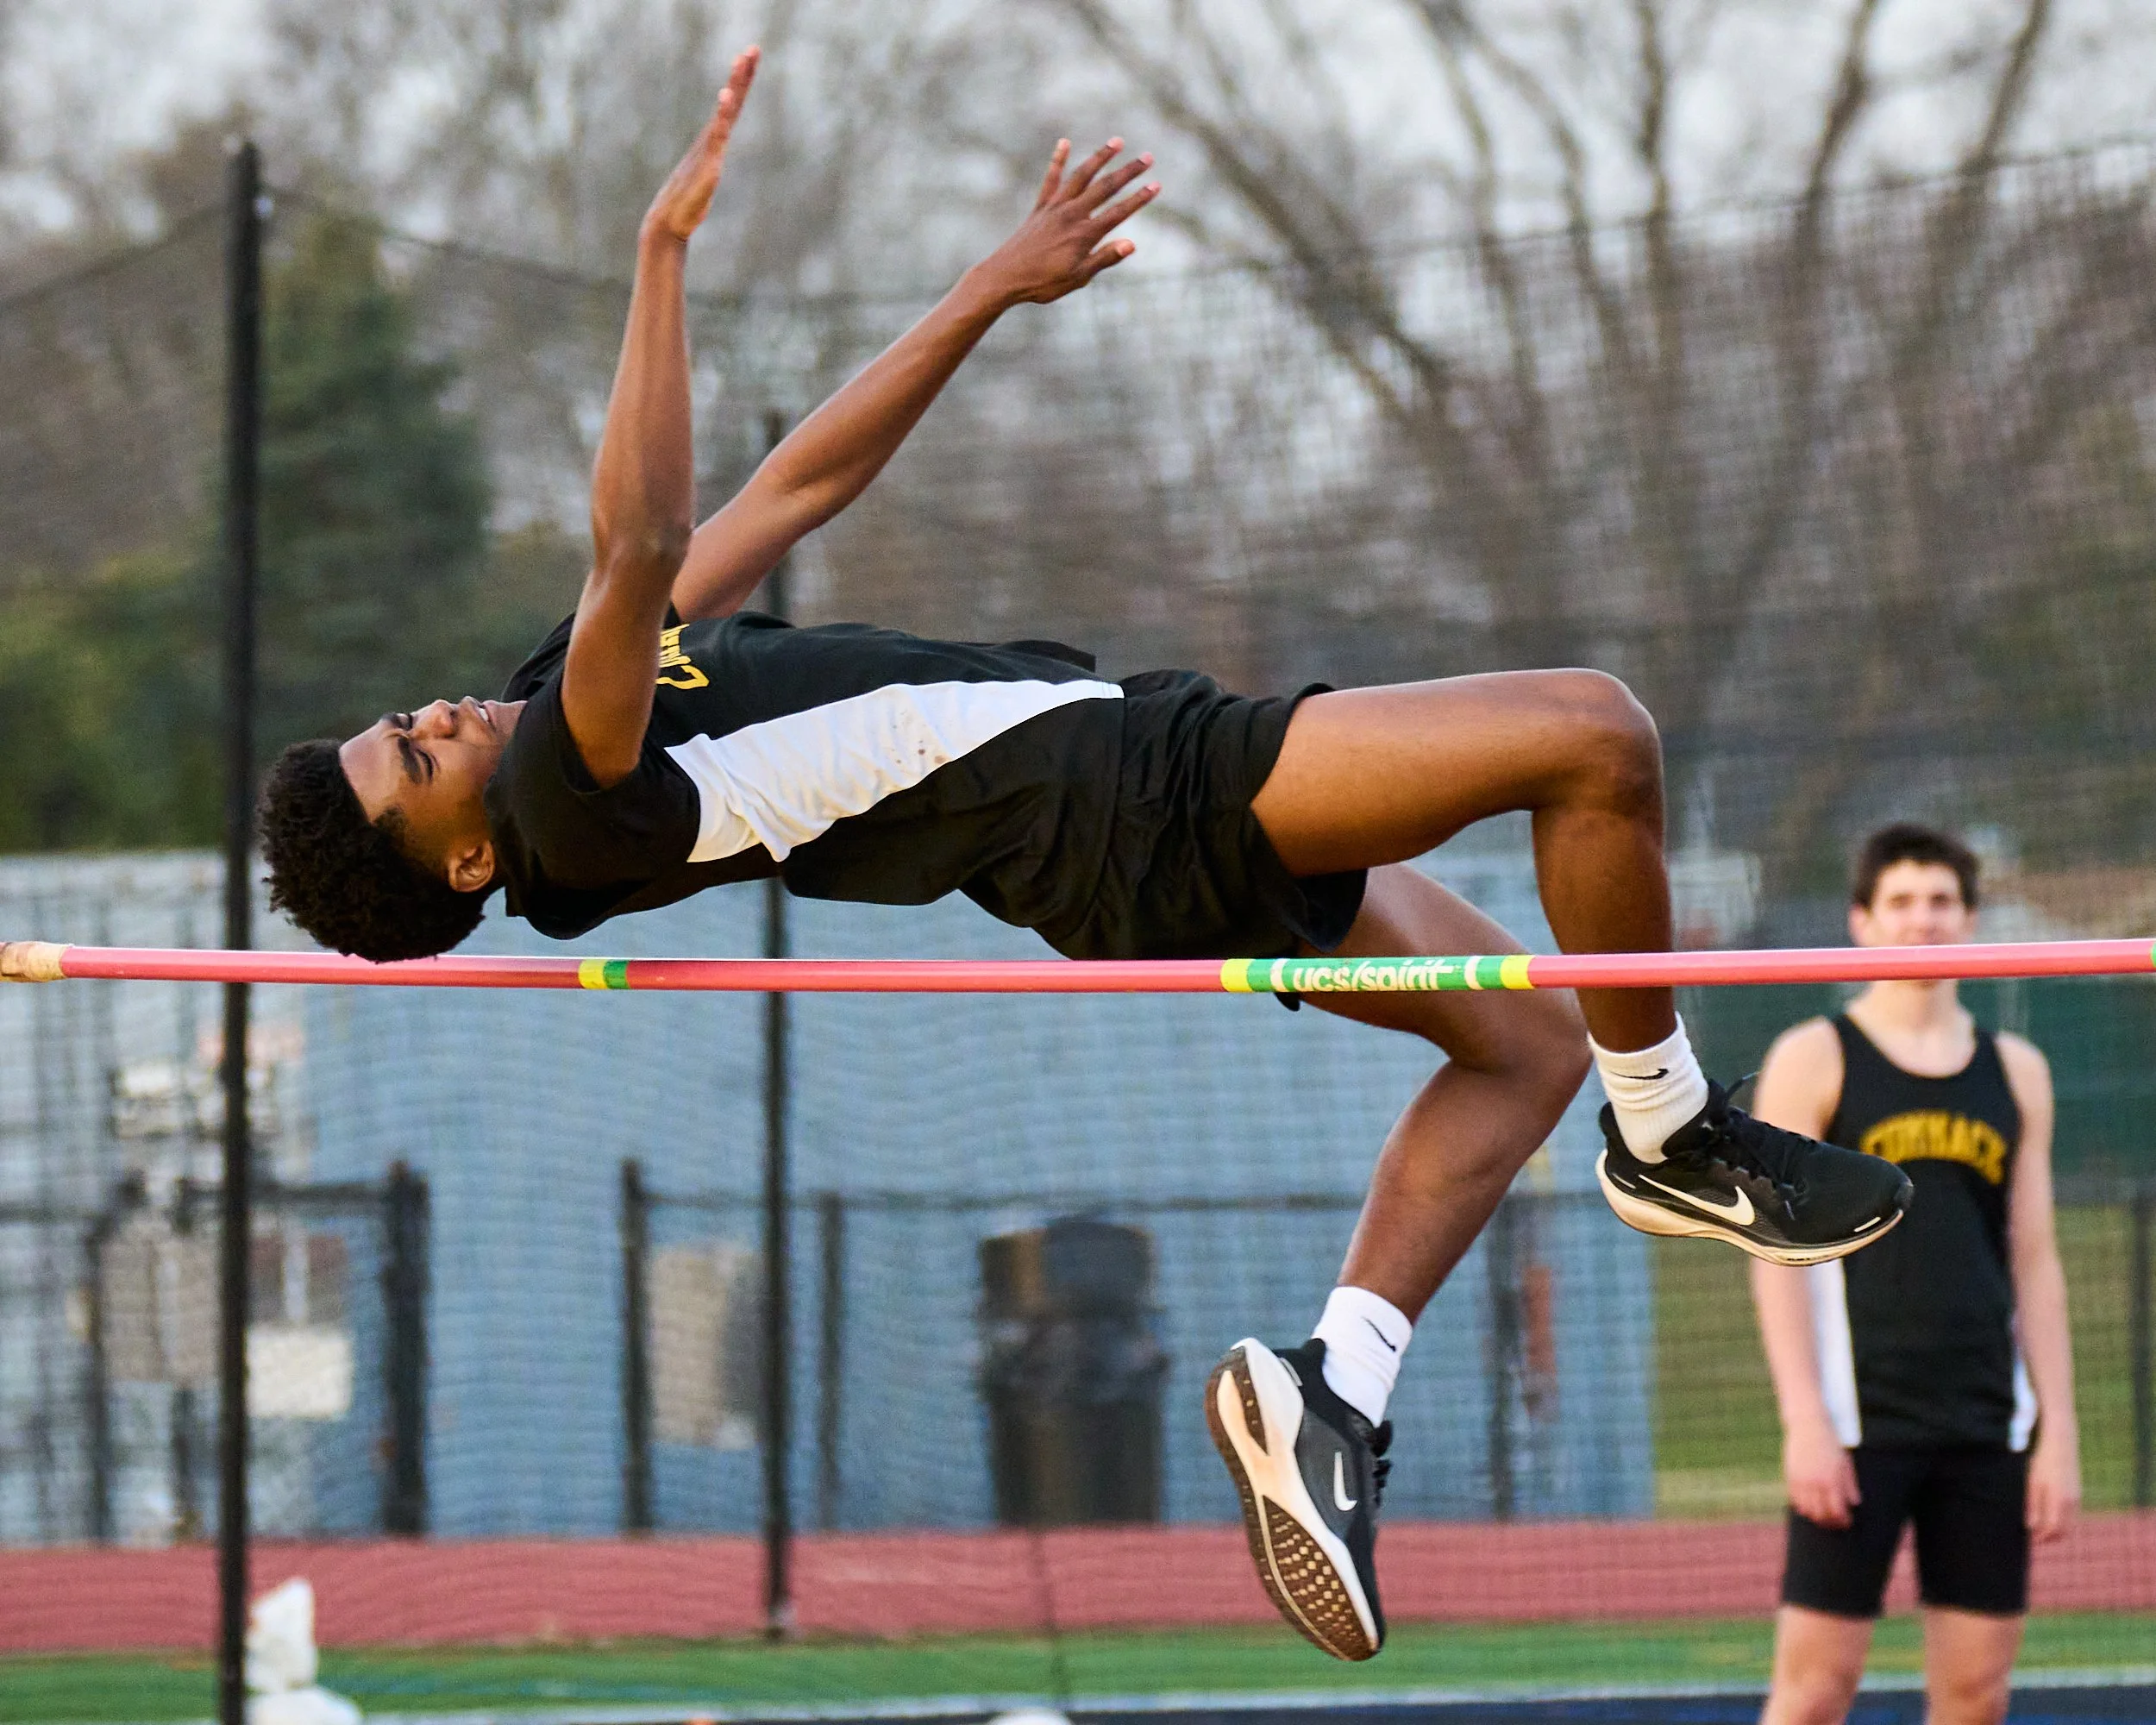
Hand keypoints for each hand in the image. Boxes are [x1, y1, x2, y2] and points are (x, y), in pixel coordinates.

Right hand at [643, 47, 759, 244]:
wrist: (669, 222)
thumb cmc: (686, 205)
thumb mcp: (706, 184)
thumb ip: (710, 172)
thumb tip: (712, 171)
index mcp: (713, 142)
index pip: (731, 107)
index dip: (740, 83)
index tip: (748, 58)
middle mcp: (710, 140)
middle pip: (730, 102)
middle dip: (741, 75)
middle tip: (753, 48)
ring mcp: (708, 149)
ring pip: (725, 112)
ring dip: (734, 86)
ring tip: (742, 61)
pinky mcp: (707, 163)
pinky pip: (716, 134)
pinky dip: (721, 115)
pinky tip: (725, 97)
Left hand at [974, 137, 1160, 305]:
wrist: (1005, 276)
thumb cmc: (1043, 283)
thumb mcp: (1078, 277)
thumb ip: (1105, 258)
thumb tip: (1132, 243)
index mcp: (1084, 234)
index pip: (1118, 212)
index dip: (1139, 199)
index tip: (1156, 185)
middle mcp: (1071, 214)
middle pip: (1105, 187)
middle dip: (1128, 172)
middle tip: (1148, 157)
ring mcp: (1055, 207)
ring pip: (1082, 176)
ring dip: (1100, 157)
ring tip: (1117, 142)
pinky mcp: (1040, 207)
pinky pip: (1051, 179)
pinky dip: (1058, 160)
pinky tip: (1065, 142)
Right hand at [1784, 1423, 1858, 1528]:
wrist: (1808, 1425)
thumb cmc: (1830, 1443)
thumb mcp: (1845, 1462)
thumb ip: (1850, 1484)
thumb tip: (1855, 1503)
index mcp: (1832, 1480)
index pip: (1838, 1511)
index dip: (1843, 1520)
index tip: (1846, 1522)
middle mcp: (1816, 1483)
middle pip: (1822, 1514)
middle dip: (1830, 1522)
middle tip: (1835, 1523)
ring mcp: (1801, 1480)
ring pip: (1807, 1509)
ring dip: (1815, 1516)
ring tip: (1822, 1517)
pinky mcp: (1790, 1476)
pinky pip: (1795, 1499)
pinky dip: (1802, 1506)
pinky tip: (1809, 1506)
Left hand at [2027, 1429, 2079, 1542]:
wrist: (2061, 1444)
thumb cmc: (2042, 1462)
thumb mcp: (2033, 1482)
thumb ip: (2033, 1505)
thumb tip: (2031, 1527)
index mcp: (2058, 1501)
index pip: (2052, 1529)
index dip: (2041, 1537)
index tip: (2030, 1540)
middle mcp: (2071, 1502)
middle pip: (2063, 1530)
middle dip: (2050, 1537)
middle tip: (2035, 1537)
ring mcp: (2076, 1498)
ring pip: (2068, 1523)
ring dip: (2056, 1530)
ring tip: (2040, 1528)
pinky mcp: (2077, 1493)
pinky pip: (2071, 1514)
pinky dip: (2062, 1520)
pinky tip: (2049, 1515)